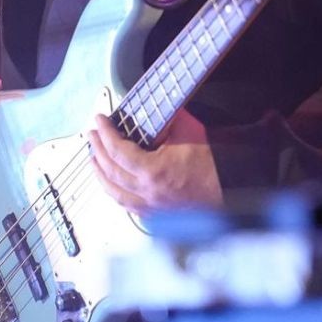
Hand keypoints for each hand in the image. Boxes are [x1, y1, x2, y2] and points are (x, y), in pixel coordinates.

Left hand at [88, 109, 222, 211]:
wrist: (229, 188)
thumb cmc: (212, 164)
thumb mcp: (188, 130)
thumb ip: (168, 118)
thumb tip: (156, 106)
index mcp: (152, 171)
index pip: (117, 150)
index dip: (105, 134)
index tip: (100, 121)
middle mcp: (147, 192)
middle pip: (110, 172)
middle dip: (98, 150)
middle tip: (92, 135)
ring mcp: (150, 207)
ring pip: (114, 193)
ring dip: (100, 174)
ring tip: (94, 160)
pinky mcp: (156, 214)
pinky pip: (127, 206)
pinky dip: (115, 193)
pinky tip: (113, 185)